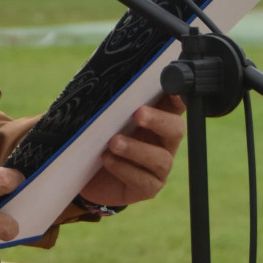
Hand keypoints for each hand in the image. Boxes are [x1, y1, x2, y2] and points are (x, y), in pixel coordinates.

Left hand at [77, 94, 184, 209]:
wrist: (84, 176)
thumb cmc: (95, 139)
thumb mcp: (100, 117)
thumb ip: (108, 99)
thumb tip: (101, 74)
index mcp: (156, 118)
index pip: (175, 104)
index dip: (178, 96)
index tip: (170, 86)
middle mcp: (163, 142)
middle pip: (176, 129)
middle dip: (159, 120)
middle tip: (138, 113)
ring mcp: (158, 167)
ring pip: (161, 159)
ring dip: (137, 149)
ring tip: (113, 142)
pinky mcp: (148, 188)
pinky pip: (144, 180)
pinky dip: (124, 168)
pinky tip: (107, 160)